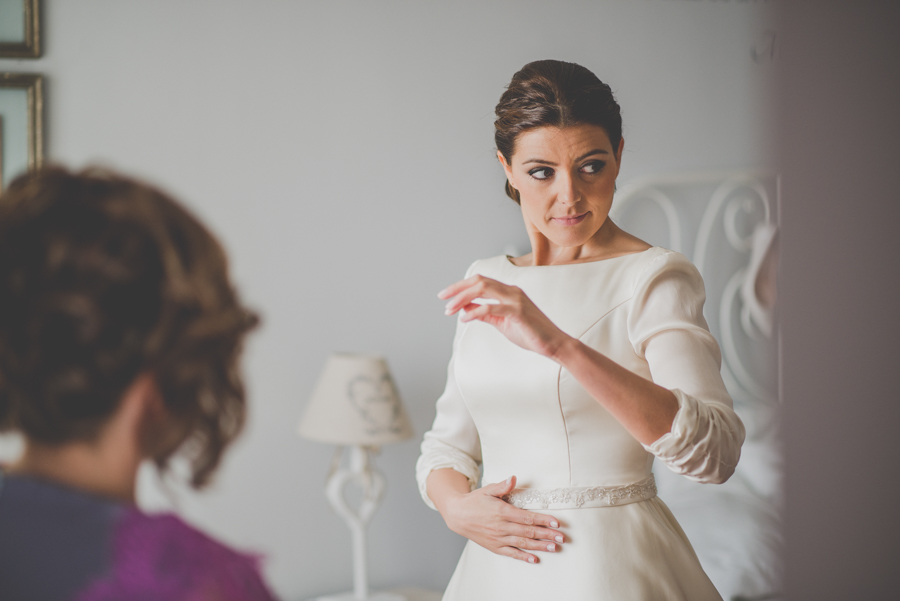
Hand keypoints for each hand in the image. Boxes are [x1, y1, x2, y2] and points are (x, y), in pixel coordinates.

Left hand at [439, 274, 570, 358]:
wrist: (553, 344)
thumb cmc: (529, 333)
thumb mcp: (502, 322)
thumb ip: (485, 314)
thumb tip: (465, 308)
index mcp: (508, 292)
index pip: (480, 281)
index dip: (460, 286)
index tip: (445, 296)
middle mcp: (512, 291)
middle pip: (479, 281)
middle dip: (457, 289)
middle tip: (443, 300)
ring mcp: (516, 300)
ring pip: (484, 289)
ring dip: (463, 298)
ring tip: (450, 309)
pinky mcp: (518, 312)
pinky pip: (492, 307)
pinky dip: (475, 311)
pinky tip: (465, 319)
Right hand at [439, 476, 563, 563]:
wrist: (457, 515)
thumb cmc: (475, 501)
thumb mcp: (487, 490)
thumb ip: (502, 486)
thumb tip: (513, 478)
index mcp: (502, 511)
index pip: (527, 518)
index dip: (543, 520)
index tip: (557, 522)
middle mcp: (501, 527)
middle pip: (528, 532)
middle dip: (547, 535)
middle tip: (562, 538)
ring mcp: (498, 538)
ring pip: (523, 544)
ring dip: (540, 546)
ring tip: (555, 548)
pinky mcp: (494, 546)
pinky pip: (511, 553)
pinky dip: (523, 557)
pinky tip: (535, 559)